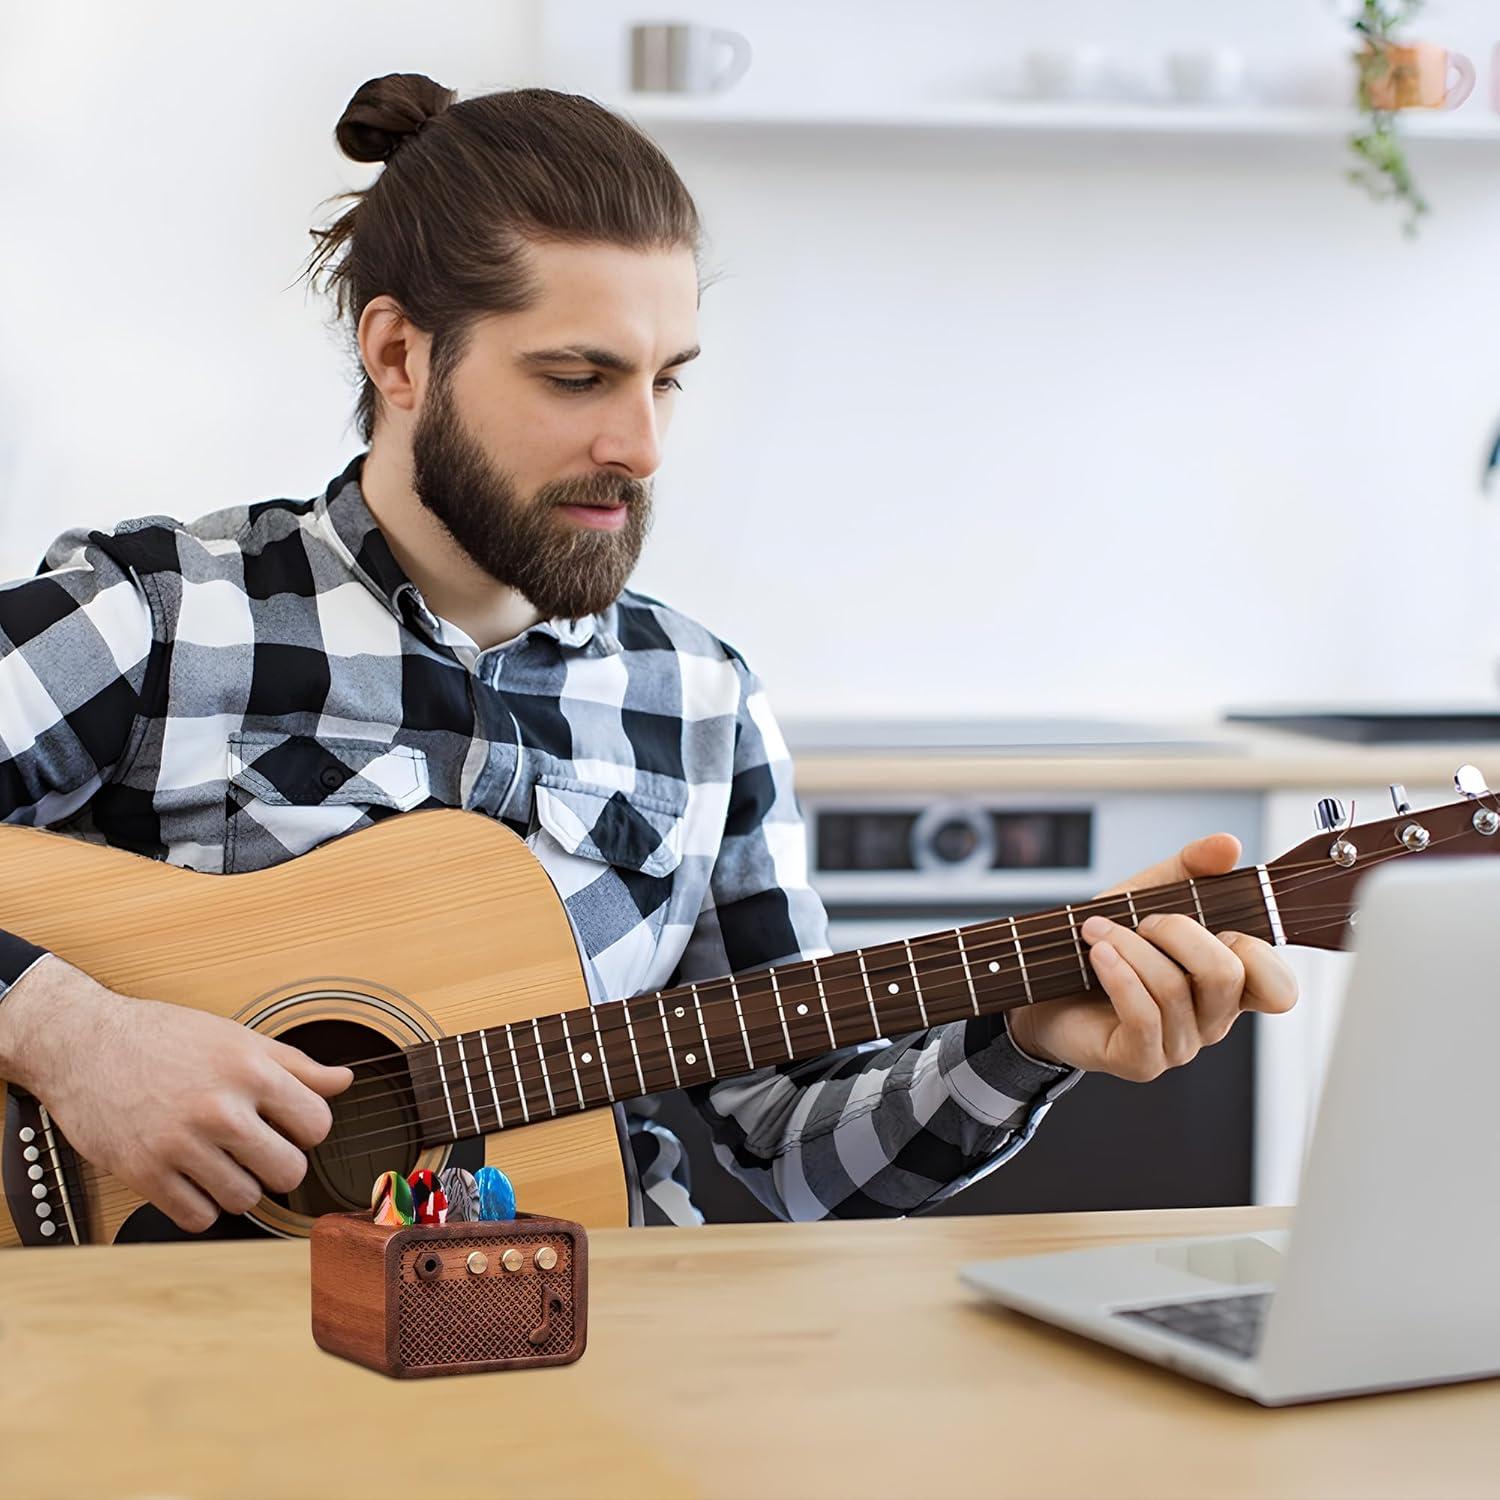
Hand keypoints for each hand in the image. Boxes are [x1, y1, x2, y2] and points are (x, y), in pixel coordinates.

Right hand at [2, 955, 353, 1232]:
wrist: (84, 1043)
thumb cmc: (164, 1037)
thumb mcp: (237, 1037)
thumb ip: (296, 1064)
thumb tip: (345, 1081)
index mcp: (250, 1071)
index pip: (317, 1125)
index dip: (307, 1129)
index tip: (288, 1126)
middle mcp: (219, 1109)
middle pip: (288, 1172)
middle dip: (280, 1165)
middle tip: (259, 1150)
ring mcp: (181, 1144)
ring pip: (245, 1200)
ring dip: (239, 1187)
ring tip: (222, 1161)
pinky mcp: (144, 1173)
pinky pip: (198, 1218)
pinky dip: (201, 1206)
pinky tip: (193, 1180)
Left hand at [1005, 832, 1298, 1078]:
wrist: (1043, 993)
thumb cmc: (1105, 948)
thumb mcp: (1147, 896)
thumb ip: (1190, 868)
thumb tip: (1229, 844)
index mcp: (1227, 986)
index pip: (1279, 988)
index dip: (1257, 952)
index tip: (1215, 923)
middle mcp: (1211, 1020)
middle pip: (1226, 976)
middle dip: (1180, 932)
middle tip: (1144, 919)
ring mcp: (1178, 1045)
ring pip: (1176, 990)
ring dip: (1131, 946)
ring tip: (1096, 929)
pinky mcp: (1140, 1061)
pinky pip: (1143, 1016)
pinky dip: (1120, 975)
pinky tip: (1098, 954)